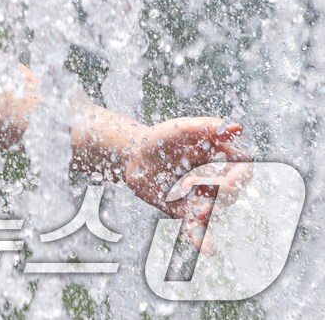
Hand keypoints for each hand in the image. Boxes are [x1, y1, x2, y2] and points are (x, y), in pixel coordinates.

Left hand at [121, 118, 250, 253]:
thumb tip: (238, 128)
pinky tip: (208, 249)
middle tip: (200, 183)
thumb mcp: (183, 128)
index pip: (243, 170)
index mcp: (221, 161)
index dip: (241, 175)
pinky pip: (197, 228)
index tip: (233, 175)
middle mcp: (215, 182)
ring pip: (215, 211)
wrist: (133, 155)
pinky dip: (203, 238)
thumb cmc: (161, 138)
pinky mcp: (185, 212)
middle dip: (221, 191)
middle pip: (231, 192)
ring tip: (198, 211)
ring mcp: (202, 198)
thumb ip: (209, 126)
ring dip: (210, 212)